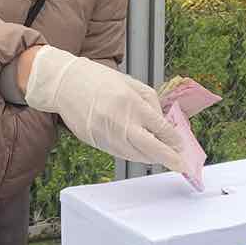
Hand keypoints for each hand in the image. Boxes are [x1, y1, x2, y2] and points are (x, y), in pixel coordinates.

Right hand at [22, 46, 186, 173]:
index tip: (181, 146)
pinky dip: (134, 154)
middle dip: (169, 159)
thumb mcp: (131, 83)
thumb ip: (150, 103)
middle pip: (151, 149)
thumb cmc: (98, 79)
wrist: (65, 84)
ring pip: (135, 155)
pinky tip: (141, 152)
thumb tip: (163, 124)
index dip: (173, 140)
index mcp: (132, 104)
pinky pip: (120, 153)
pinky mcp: (96, 142)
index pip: (160, 129)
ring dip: (151, 158)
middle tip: (180, 165)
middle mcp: (120, 122)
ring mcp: (106, 135)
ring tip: (161, 156)